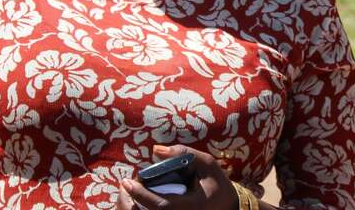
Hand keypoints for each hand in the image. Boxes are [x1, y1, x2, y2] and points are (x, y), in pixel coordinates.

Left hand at [118, 145, 240, 209]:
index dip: (141, 195)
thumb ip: (184, 154)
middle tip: (127, 186)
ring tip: (132, 192)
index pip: (161, 204)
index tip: (127, 182)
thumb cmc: (217, 185)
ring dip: (136, 207)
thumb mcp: (207, 164)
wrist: (227, 208)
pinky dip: (144, 209)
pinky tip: (141, 202)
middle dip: (133, 202)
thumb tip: (156, 149)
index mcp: (192, 205)